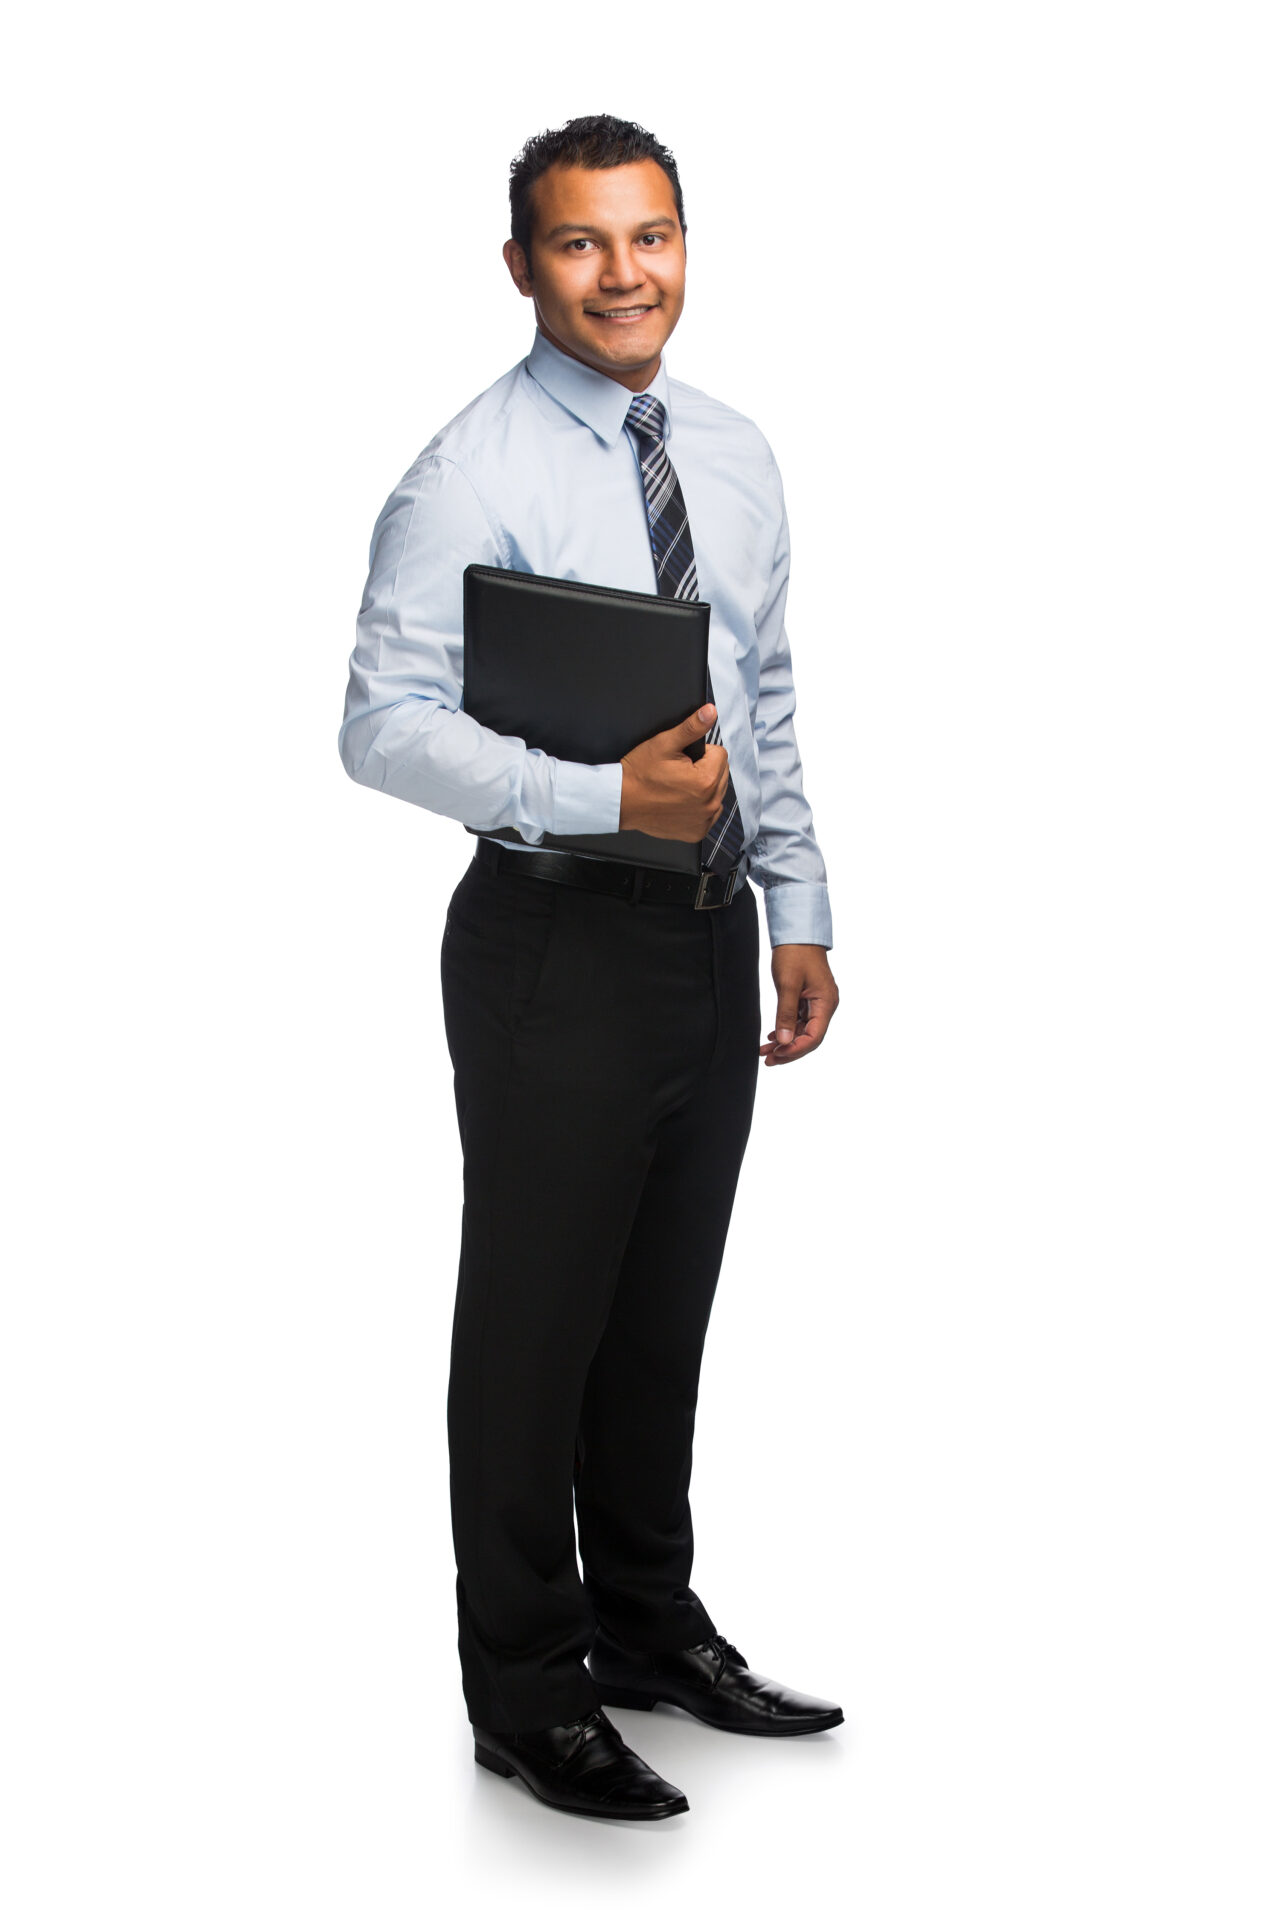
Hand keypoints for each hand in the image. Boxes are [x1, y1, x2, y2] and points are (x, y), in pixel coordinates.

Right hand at [619, 704, 729, 841]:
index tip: (683, 759)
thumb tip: (710, 712)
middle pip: (721, 774)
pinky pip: (709, 814)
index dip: (701, 752)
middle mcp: (710, 804)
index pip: (720, 754)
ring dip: (704, 788)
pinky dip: (699, 807)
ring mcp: (704, 821)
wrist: (620, 801)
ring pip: (717, 794)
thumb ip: (691, 727)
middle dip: (704, 769)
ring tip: (679, 787)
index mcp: (706, 780)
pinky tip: (680, 802)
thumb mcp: (664, 744)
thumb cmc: (639, 774)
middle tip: (679, 773)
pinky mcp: (696, 832)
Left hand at [760, 945, 838, 1065]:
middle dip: (789, 1051)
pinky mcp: (808, 998)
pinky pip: (799, 1021)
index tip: (776, 1055)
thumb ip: (786, 1014)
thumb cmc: (795, 953)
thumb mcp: (788, 984)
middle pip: (809, 1038)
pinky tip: (772, 1037)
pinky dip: (786, 1030)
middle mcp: (825, 1005)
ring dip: (785, 1042)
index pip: (814, 1037)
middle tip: (768, 1060)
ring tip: (765, 1052)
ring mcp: (817, 1002)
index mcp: (826, 1003)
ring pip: (803, 1031)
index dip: (795, 1050)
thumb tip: (784, 1041)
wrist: (797, 932)